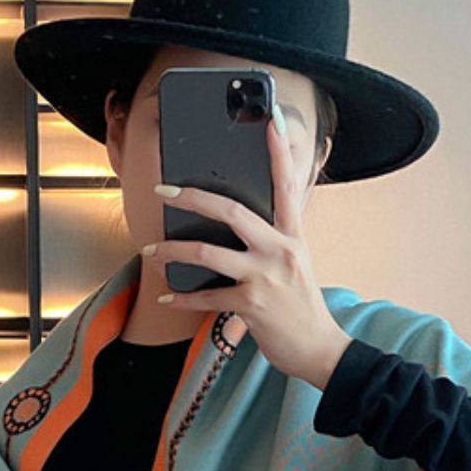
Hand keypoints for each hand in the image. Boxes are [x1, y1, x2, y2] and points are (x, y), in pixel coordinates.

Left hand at [144, 112, 352, 388]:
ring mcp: (265, 278)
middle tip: (164, 191)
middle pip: (231, 211)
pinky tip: (167, 296)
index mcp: (293, 237)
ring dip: (174, 250)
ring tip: (152, 249)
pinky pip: (207, 297)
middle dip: (193, 197)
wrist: (319, 349)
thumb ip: (273, 243)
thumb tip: (239, 229)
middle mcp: (279, 251)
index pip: (288, 185)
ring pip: (209, 253)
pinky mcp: (252, 305)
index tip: (270, 120)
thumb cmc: (302, 307)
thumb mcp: (296, 265)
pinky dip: (182, 298)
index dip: (279, 152)